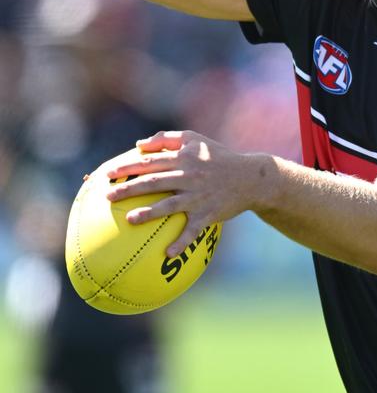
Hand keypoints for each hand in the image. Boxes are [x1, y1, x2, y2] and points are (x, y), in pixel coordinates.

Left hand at [104, 130, 261, 255]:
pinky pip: (193, 230)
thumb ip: (167, 138)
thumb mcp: (196, 139)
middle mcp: (189, 176)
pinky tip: (167, 254)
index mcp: (183, 158)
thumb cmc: (219, 157)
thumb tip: (138, 145)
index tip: (108, 174)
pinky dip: (181, 242)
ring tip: (129, 220)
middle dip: (130, 189)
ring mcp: (198, 196)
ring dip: (149, 212)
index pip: (150, 162)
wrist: (251, 177)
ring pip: (170, 204)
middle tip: (108, 197)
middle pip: (154, 182)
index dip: (128, 167)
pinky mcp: (209, 214)